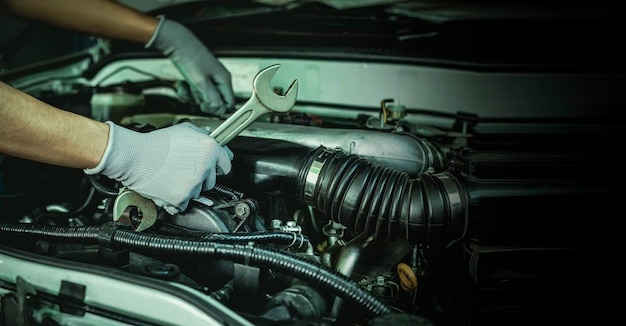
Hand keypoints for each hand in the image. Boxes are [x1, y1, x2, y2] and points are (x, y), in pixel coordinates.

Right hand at [84, 121, 232, 213]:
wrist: (134, 156)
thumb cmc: (156, 143)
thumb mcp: (185, 129)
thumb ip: (203, 137)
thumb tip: (214, 144)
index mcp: (209, 148)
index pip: (226, 164)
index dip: (218, 167)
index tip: (215, 169)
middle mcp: (205, 166)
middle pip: (211, 181)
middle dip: (201, 178)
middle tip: (183, 171)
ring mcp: (194, 184)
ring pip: (197, 193)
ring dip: (187, 188)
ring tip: (172, 176)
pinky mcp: (182, 198)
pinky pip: (185, 204)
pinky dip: (177, 199)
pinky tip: (168, 186)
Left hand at [146, 16, 234, 115]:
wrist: (177, 43)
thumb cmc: (190, 58)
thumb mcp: (200, 82)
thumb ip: (211, 98)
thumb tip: (220, 110)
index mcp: (224, 79)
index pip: (229, 103)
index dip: (219, 109)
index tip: (206, 107)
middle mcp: (219, 79)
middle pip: (216, 102)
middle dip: (204, 102)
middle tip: (196, 96)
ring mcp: (209, 79)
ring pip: (204, 98)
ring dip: (194, 96)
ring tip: (188, 86)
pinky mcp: (200, 78)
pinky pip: (197, 92)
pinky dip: (189, 91)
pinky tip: (184, 85)